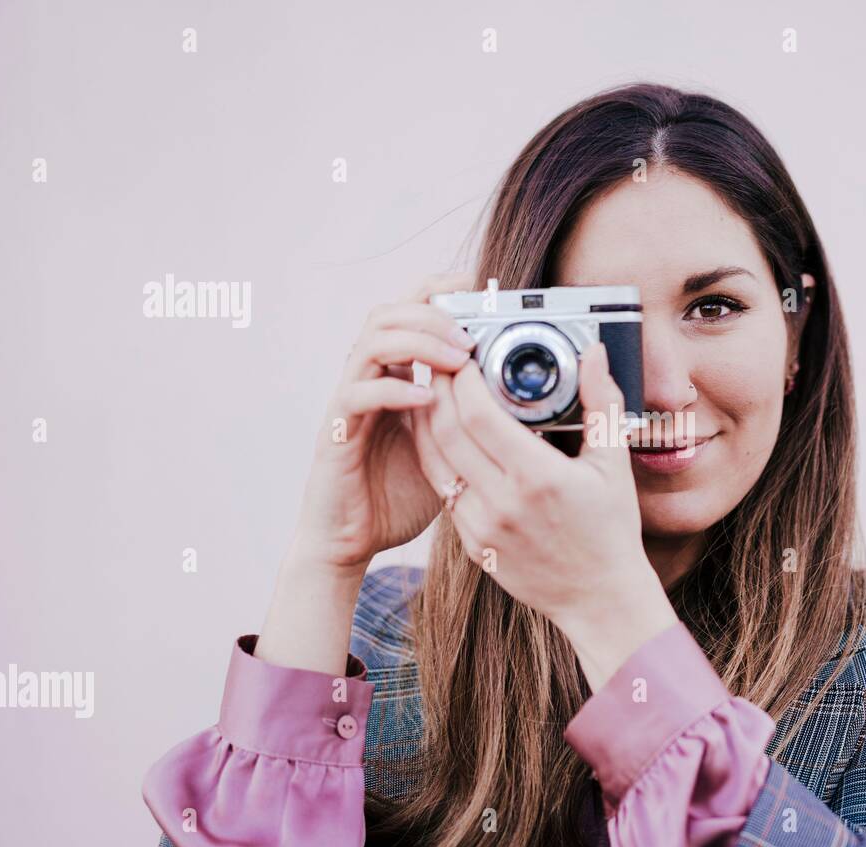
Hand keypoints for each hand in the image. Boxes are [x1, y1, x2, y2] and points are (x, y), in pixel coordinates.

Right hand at [288, 272, 477, 572]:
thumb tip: (529, 408)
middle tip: (471, 336)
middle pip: (389, 313)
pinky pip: (358, 395)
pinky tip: (424, 399)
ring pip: (371, 342)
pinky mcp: (336, 431)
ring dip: (417, 342)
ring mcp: (350, 402)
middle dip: (432, 314)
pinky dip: (393, 390)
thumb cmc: (401, 495)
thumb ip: (475, 422)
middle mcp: (369, 379)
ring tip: (455, 358)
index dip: (438, 291)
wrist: (352, 539)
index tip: (477, 288)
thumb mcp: (452, 449)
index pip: (409, 313)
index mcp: (396, 376)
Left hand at [414, 342, 678, 689]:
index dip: (461, 379)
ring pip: (434, 461)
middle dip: (435, 390)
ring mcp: (482, 527)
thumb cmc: (611, 530)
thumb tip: (595, 353)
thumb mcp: (614, 464)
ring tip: (430, 393)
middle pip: (446, 431)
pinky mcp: (472, 544)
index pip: (479, 414)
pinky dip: (436, 458)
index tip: (463, 356)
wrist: (600, 599)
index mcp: (539, 478)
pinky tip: (441, 437)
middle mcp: (503, 503)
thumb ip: (603, 403)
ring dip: (425, 422)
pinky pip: (443, 491)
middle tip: (437, 364)